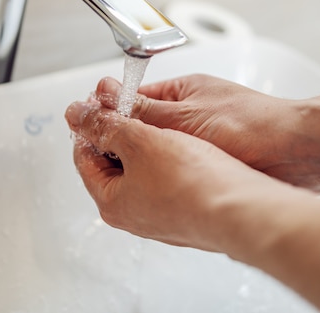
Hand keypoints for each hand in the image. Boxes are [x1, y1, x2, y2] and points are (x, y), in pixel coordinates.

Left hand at [64, 98, 293, 251]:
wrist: (242, 209)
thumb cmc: (193, 183)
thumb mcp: (139, 141)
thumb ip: (106, 124)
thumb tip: (77, 114)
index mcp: (112, 202)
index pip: (84, 158)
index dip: (90, 125)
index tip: (99, 104)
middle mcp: (134, 215)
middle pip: (113, 165)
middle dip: (119, 133)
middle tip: (128, 107)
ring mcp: (162, 216)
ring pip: (143, 171)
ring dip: (146, 143)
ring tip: (157, 121)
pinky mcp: (187, 211)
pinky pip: (168, 180)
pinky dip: (169, 158)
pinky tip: (183, 144)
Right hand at [93, 75, 319, 188]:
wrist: (297, 154)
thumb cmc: (249, 126)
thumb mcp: (182, 118)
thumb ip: (140, 110)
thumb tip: (103, 95)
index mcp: (180, 90)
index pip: (132, 98)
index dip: (110, 116)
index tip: (92, 133)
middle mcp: (189, 111)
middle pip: (144, 125)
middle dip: (128, 141)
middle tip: (113, 161)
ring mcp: (202, 134)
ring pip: (161, 147)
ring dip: (149, 158)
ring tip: (137, 174)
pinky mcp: (213, 158)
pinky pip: (180, 164)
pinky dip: (169, 172)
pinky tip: (163, 185)